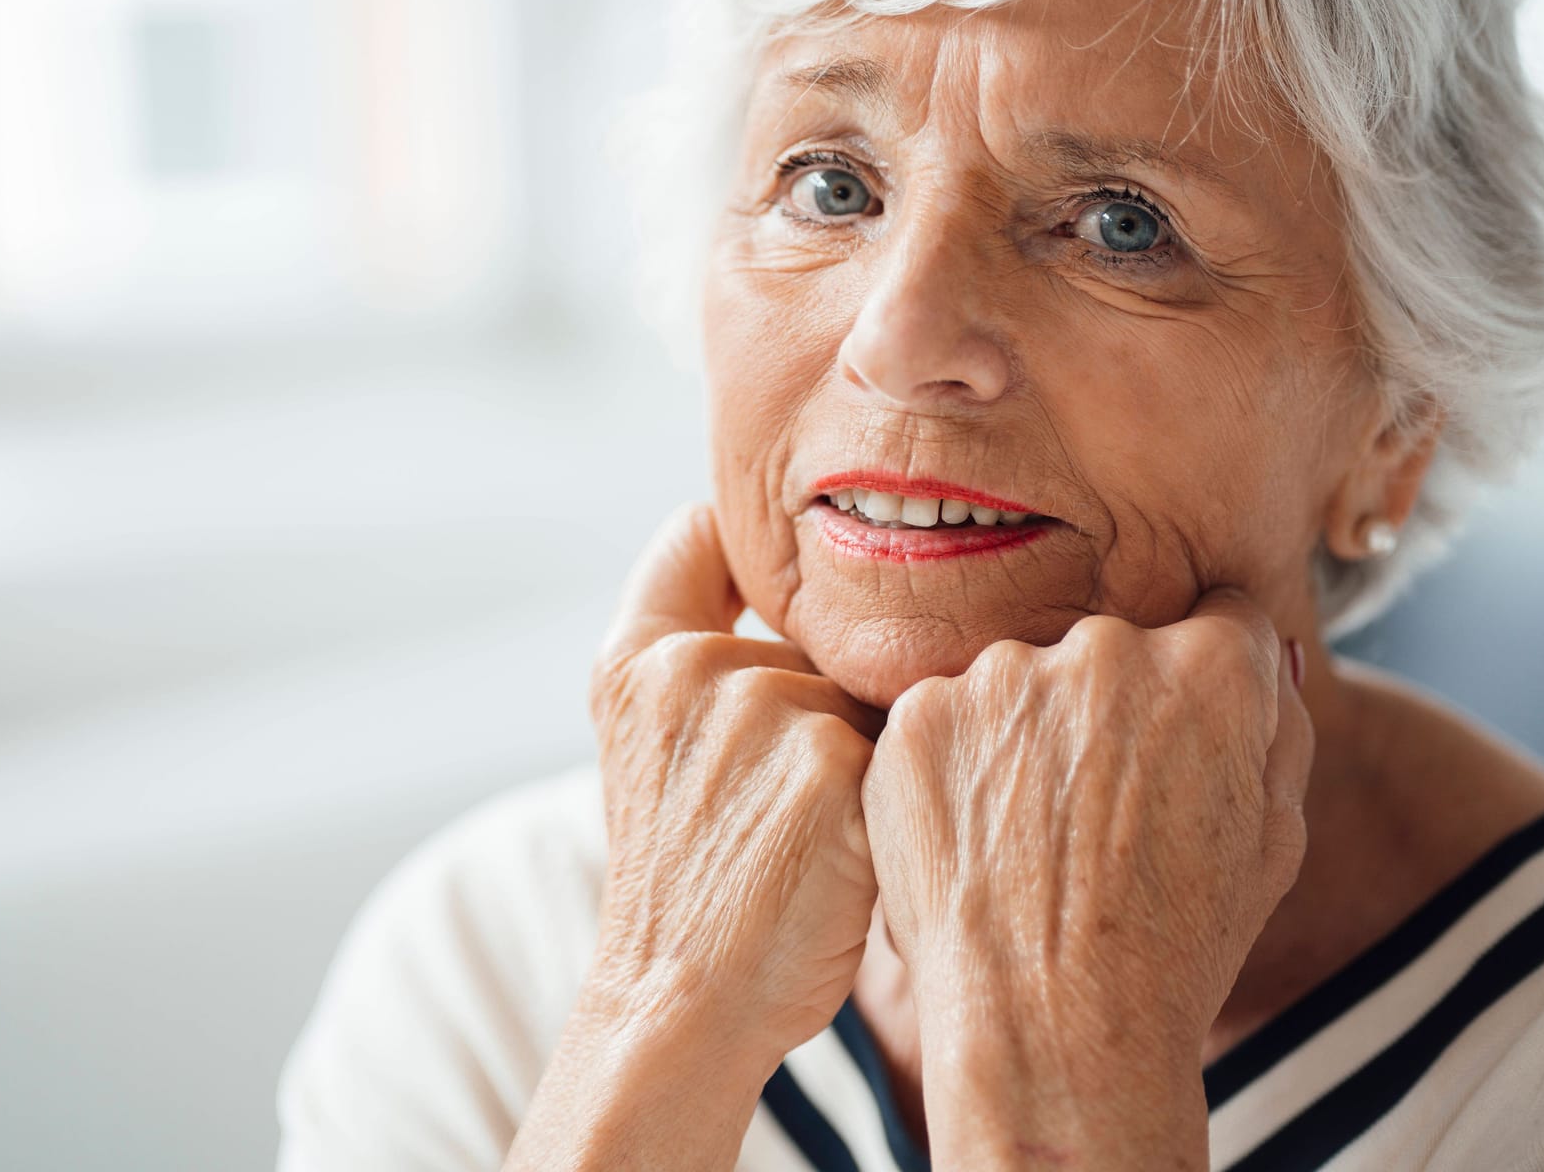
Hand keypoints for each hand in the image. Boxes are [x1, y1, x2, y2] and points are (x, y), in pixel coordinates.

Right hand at [584, 502, 884, 1065]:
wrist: (685, 1003)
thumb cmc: (688, 881)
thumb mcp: (648, 748)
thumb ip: (690, 646)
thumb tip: (773, 567)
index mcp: (639, 659)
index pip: (698, 539)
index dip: (743, 561)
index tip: (766, 607)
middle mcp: (695, 667)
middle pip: (814, 641)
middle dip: (822, 706)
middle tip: (783, 807)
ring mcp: (768, 710)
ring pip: (866, 691)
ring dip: (866, 753)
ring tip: (818, 836)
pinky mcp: (837, 764)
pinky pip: (904, 746)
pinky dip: (896, 795)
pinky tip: (855, 850)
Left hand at [861, 588, 1313, 1164]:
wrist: (1050, 1027)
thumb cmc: (1177, 947)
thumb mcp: (1276, 839)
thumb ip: (1277, 724)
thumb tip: (1256, 651)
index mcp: (1213, 666)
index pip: (1219, 618)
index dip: (1206, 682)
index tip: (1180, 739)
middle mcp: (1107, 646)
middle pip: (1112, 648)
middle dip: (1111, 708)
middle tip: (1098, 813)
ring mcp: (1002, 675)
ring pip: (1020, 679)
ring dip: (1025, 733)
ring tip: (1031, 839)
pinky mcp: (919, 714)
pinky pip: (945, 716)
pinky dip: (955, 766)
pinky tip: (976, 840)